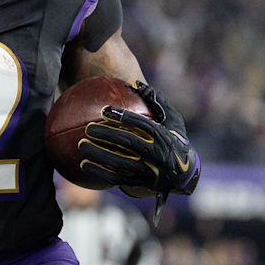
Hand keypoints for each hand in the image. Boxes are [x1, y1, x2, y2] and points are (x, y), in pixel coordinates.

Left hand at [80, 82, 199, 197]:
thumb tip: (134, 81)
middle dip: (107, 135)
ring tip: (81, 145)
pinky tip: (83, 164)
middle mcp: (156, 155)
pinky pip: (116, 178)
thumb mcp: (172, 120)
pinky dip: (99, 172)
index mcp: (164, 137)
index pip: (142, 125)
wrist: (183, 174)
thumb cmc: (175, 139)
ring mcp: (147, 170)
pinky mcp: (138, 182)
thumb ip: (156, 101)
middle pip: (128, 143)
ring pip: (120, 162)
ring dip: (99, 154)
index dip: (123, 117)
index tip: (105, 110)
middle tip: (88, 128)